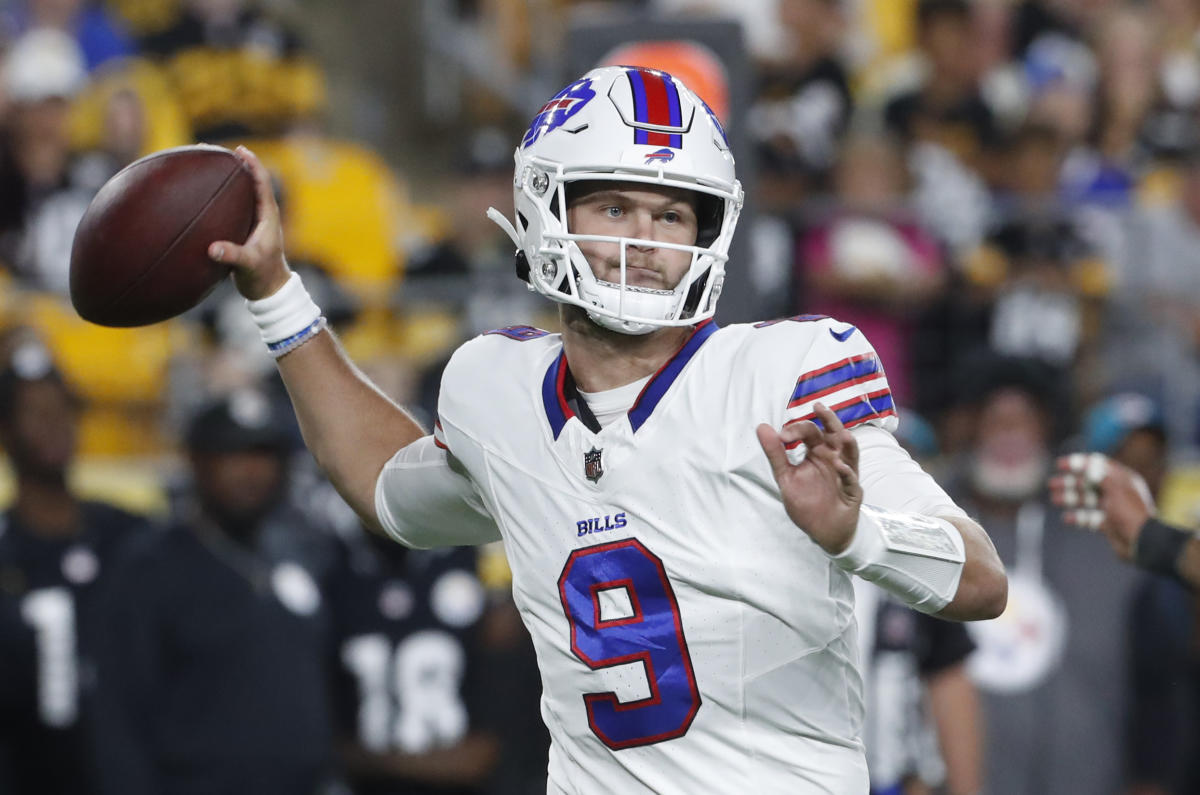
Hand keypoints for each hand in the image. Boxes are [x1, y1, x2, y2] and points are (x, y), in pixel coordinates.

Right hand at [207, 146, 289, 299]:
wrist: (268, 291)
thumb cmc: (262, 277)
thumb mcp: (248, 265)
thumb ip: (232, 256)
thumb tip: (212, 249)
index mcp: (268, 216)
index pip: (262, 182)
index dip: (253, 165)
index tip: (239, 151)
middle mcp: (262, 215)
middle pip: (251, 182)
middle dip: (236, 165)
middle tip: (215, 150)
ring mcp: (253, 221)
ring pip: (241, 193)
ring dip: (227, 178)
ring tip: (206, 164)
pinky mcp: (244, 230)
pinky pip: (232, 206)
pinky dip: (219, 196)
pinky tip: (201, 194)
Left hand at [757, 403, 861, 554]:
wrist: (822, 531)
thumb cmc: (807, 502)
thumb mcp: (786, 477)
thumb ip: (775, 453)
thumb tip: (761, 426)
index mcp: (817, 452)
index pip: (810, 431)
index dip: (796, 429)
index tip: (782, 437)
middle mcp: (833, 458)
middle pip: (834, 433)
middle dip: (829, 420)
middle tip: (819, 407)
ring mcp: (845, 474)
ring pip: (850, 453)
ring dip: (846, 444)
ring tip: (841, 435)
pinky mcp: (852, 492)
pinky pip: (851, 480)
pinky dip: (847, 473)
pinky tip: (840, 466)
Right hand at [1049, 454, 1155, 561]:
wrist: (1142, 543)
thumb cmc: (1130, 513)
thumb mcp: (1115, 489)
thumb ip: (1099, 475)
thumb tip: (1086, 463)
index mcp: (1122, 479)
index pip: (1097, 465)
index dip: (1078, 463)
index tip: (1061, 465)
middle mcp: (1116, 492)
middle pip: (1089, 482)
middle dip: (1069, 482)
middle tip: (1051, 484)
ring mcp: (1111, 508)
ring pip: (1086, 499)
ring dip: (1070, 498)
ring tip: (1054, 499)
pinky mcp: (1107, 524)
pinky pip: (1089, 518)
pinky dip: (1077, 517)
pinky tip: (1066, 518)